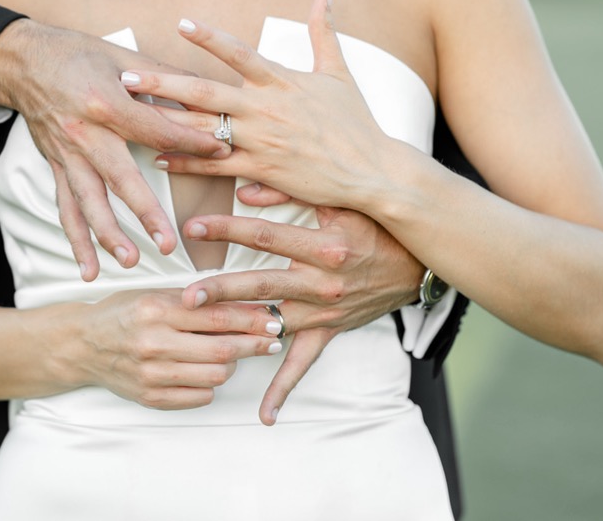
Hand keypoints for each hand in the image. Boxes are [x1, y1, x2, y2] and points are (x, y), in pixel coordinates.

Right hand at [0, 19, 231, 279]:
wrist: (21, 60)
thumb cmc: (74, 53)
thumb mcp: (121, 54)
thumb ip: (164, 77)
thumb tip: (207, 91)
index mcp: (104, 102)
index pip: (155, 129)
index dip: (191, 141)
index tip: (222, 153)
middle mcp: (84, 134)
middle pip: (119, 178)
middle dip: (146, 212)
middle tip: (168, 243)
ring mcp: (67, 154)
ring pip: (88, 202)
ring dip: (108, 235)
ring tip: (131, 262)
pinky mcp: (56, 166)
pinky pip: (66, 208)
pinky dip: (76, 240)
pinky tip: (89, 270)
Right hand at [67, 289, 282, 408]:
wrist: (82, 345)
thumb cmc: (122, 314)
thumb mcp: (155, 294)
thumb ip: (196, 300)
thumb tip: (246, 305)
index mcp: (155, 311)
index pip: (217, 317)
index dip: (252, 321)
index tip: (274, 320)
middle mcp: (152, 343)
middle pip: (223, 351)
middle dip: (254, 345)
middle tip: (271, 341)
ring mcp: (151, 374)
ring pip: (216, 377)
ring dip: (232, 366)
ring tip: (233, 354)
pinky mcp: (150, 397)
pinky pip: (200, 396)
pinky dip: (210, 384)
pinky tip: (205, 372)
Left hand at [126, 0, 397, 211]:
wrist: (373, 171)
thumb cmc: (355, 122)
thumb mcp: (339, 72)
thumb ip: (324, 31)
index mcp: (281, 82)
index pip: (239, 53)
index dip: (210, 38)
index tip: (181, 23)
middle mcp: (266, 110)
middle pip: (206, 92)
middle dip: (163, 83)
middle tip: (127, 75)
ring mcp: (262, 142)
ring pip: (203, 130)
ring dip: (164, 123)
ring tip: (129, 116)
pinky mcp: (262, 170)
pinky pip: (215, 167)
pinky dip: (186, 163)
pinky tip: (158, 159)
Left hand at [178, 183, 423, 424]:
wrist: (417, 265)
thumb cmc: (376, 226)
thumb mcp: (341, 201)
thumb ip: (293, 192)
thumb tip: (246, 188)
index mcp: (324, 248)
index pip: (264, 237)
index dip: (226, 230)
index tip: (192, 227)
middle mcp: (323, 284)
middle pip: (261, 286)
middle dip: (220, 291)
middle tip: (185, 297)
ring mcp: (324, 312)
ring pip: (272, 324)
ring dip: (236, 333)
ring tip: (201, 339)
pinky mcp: (328, 331)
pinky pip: (304, 364)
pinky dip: (284, 389)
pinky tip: (265, 414)